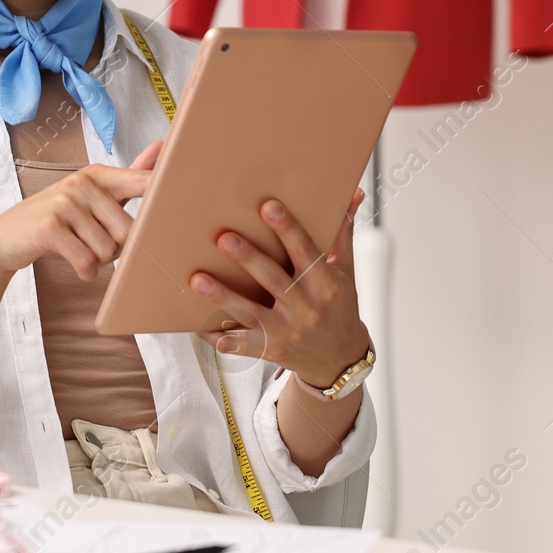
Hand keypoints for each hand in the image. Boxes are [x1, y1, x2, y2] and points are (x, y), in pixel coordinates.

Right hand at [0, 140, 163, 280]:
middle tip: (96, 246)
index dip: (166, 195)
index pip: (144, 183)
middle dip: (118, 250)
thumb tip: (161, 147)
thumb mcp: (89, 196)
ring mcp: (65, 203)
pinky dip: (84, 272)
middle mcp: (82, 183)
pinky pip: (87, 261)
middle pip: (130, 230)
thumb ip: (127, 177)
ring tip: (80, 251)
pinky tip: (75, 265)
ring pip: (109, 250)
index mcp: (97, 175)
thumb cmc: (55, 219)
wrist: (4, 240)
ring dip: (99, 262)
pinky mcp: (51, 226)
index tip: (189, 201)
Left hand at [191, 187, 371, 388]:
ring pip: (251, 312)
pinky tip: (199, 329)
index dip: (287, 228)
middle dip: (248, 258)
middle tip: (223, 238)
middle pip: (274, 279)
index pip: (305, 250)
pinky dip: (222, 339)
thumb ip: (342, 234)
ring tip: (197, 279)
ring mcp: (288, 331)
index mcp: (326, 283)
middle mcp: (307, 307)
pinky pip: (243, 346)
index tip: (268, 206)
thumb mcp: (345, 271)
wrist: (341, 359)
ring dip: (223, 297)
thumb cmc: (340, 306)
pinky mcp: (272, 350)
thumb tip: (354, 193)